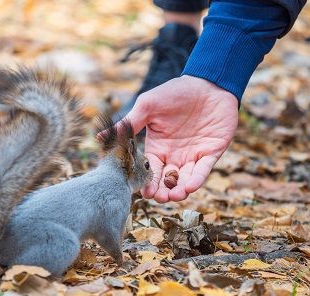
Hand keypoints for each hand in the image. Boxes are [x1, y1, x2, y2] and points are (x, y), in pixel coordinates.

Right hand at [124, 75, 237, 202]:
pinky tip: (190, 186)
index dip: (147, 182)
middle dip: (163, 191)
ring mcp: (193, 156)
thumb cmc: (175, 92)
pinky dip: (197, 179)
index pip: (150, 170)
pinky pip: (203, 170)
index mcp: (158, 147)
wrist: (208, 82)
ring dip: (180, 190)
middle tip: (160, 198)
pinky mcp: (211, 153)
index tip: (143, 192)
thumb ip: (129, 124)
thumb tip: (98, 137)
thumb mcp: (148, 106)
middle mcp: (174, 155)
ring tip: (175, 196)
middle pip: (166, 180)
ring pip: (185, 179)